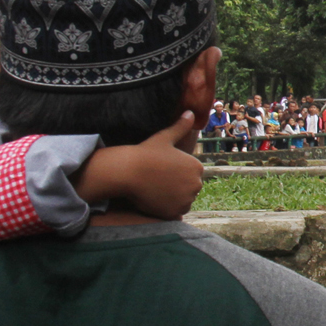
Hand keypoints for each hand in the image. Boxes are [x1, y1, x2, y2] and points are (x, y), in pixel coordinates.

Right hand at [74, 114, 204, 219]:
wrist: (128, 172)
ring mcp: (187, 199)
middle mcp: (196, 184)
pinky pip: (175, 214)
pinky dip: (167, 210)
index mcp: (197, 167)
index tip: (162, 171)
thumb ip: (180, 127)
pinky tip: (155, 200)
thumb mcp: (164, 138)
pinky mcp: (176, 212)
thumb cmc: (145, 153)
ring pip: (182, 202)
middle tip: (157, 181)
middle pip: (188, 189)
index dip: (175, 174)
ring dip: (173, 199)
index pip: (190, 175)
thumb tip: (190, 112)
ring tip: (155, 190)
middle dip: (176, 187)